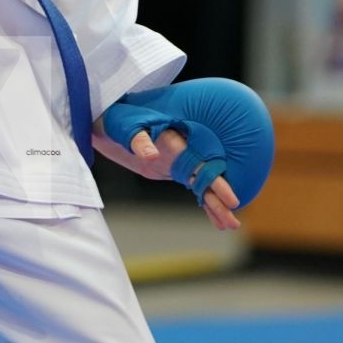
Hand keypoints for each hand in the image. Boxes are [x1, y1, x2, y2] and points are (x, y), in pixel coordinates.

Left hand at [92, 124, 240, 230]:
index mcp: (176, 141)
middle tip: (234, 221)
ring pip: (203, 185)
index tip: (231, 199)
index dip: (217, 181)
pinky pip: (193, 187)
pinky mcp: (172, 168)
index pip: (203, 163)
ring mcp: (179, 161)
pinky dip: (204, 203)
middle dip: (221, 199)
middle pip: (207, 178)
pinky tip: (214, 220)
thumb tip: (151, 155)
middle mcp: (183, 151)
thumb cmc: (118, 119)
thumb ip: (140, 141)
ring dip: (215, 205)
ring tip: (230, 225)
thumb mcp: (126, 128)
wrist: (109, 118)